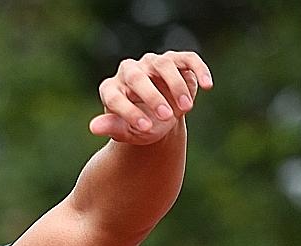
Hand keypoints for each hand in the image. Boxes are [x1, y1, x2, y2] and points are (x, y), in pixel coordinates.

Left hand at [89, 51, 212, 144]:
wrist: (158, 120)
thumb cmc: (139, 126)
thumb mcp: (126, 131)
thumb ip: (112, 127)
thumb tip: (93, 127)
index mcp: (111, 89)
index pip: (115, 97)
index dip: (129, 112)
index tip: (145, 128)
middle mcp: (128, 71)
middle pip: (137, 78)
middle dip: (152, 97)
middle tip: (166, 117)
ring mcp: (151, 63)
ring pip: (163, 66)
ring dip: (176, 86)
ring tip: (186, 109)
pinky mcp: (175, 59)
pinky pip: (188, 59)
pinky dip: (198, 70)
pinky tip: (207, 86)